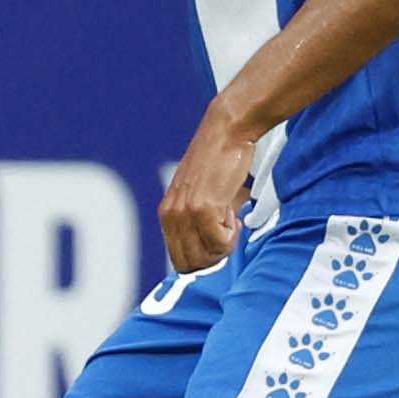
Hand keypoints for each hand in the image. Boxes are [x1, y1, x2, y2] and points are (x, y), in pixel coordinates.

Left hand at [158, 106, 257, 274]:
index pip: (179, 260)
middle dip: (215, 257)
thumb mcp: (197, 194)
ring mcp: (185, 213)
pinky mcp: (203, 208)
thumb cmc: (218, 162)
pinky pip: (220, 243)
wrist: (226, 133)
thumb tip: (210, 252)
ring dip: (225, 244)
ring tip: (229, 218)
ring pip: (207, 256)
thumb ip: (195, 220)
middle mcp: (171, 216)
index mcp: (166, 214)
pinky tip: (232, 212)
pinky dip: (232, 234)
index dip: (204, 260)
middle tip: (227, 233)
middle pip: (191, 264)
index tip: (219, 241)